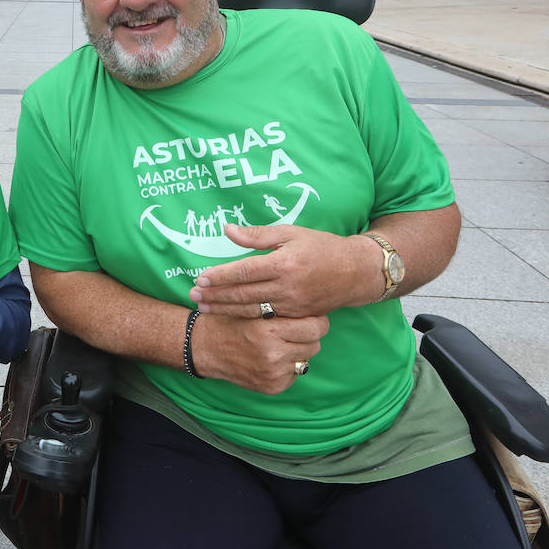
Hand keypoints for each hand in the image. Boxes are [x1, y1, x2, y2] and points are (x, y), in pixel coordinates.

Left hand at [189, 224, 379, 318]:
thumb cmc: (321, 247)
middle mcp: (288, 286)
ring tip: (204, 307)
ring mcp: (293, 305)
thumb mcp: (291, 233)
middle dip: (215, 296)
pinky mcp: (297, 316)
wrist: (355, 273)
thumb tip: (227, 230)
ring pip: (252, 310)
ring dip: (225, 309)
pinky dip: (246, 318)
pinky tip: (229, 315)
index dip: (220, 276)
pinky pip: (267, 318)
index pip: (244, 271)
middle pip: (243, 294)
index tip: (200, 277)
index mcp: (285, 263)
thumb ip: (257, 234)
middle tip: (193, 295)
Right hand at [192, 311, 328, 394]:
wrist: (205, 348)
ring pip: (306, 359)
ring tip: (281, 343)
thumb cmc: (230, 322)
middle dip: (308, 336)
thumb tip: (313, 305)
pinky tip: (272, 358)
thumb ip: (281, 308)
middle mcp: (273, 355)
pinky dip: (288, 366)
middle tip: (295, 330)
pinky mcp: (272, 387)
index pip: (316, 327)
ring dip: (298, 351)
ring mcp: (273, 374)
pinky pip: (294, 374)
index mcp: (269, 331)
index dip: (317, 320)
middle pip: (315, 344)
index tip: (312, 318)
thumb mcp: (253, 307)